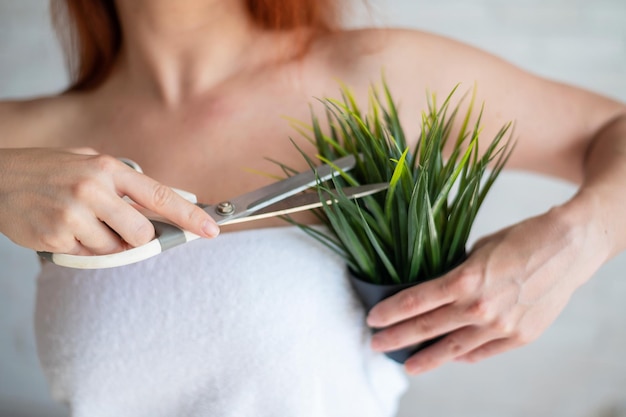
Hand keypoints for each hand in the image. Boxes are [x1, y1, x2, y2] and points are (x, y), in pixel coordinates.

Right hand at [0, 148, 218, 255]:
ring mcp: (73, 214)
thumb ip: (126, 183)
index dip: (189, 215)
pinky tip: (63, 227)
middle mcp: (93, 189)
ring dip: (104, 242)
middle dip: (137, 237)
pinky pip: (88, 257)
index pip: (160, 195)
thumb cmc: (49, 171)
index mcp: (108, 168)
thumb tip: (167, 202)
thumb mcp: (89, 162)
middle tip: (118, 226)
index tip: (211, 229)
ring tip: (80, 221)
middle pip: (142, 233)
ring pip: (114, 249)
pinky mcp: (56, 237)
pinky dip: (81, 248)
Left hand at [365, 205, 607, 373]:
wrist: (568, 246)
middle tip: (377, 344)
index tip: (373, 320)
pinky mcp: (519, 337)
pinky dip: (463, 356)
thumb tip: (435, 290)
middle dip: (397, 338)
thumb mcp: (478, 250)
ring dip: (427, 358)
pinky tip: (449, 357)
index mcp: (464, 281)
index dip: (390, 313)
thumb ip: (455, 275)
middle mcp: (479, 308)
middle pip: (427, 328)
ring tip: (407, 364)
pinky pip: (482, 352)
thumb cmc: (520, 239)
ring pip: (453, 349)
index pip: (415, 302)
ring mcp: (500, 326)